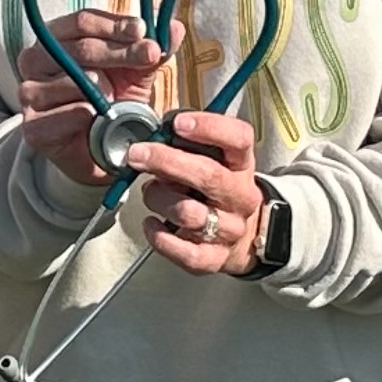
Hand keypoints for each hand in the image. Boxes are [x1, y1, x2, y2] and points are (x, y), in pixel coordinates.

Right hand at [15, 9, 175, 184]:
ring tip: (115, 100)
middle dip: (122, 52)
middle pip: (81, 48)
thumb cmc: (112, 102)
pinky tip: (101, 120)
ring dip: (107, 90)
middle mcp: (33, 60)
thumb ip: (150, 49)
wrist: (101, 150)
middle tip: (151, 54)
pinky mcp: (34, 127)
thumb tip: (174, 27)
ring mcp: (29, 94)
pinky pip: (73, 112)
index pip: (82, 22)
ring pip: (77, 80)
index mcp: (54, 38)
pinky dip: (95, 115)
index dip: (115, 24)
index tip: (142, 31)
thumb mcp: (134, 71)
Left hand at [129, 109, 268, 275]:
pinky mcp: (215, 258)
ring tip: (150, 191)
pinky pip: (185, 252)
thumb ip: (188, 145)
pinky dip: (160, 238)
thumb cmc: (216, 190)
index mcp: (241, 165)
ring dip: (159, 198)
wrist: (243, 236)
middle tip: (138, 155)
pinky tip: (151, 224)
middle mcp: (241, 197)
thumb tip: (155, 134)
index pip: (238, 139)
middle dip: (167, 162)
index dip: (209, 127)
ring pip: (189, 213)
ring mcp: (230, 229)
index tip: (178, 123)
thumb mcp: (213, 160)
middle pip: (209, 176)